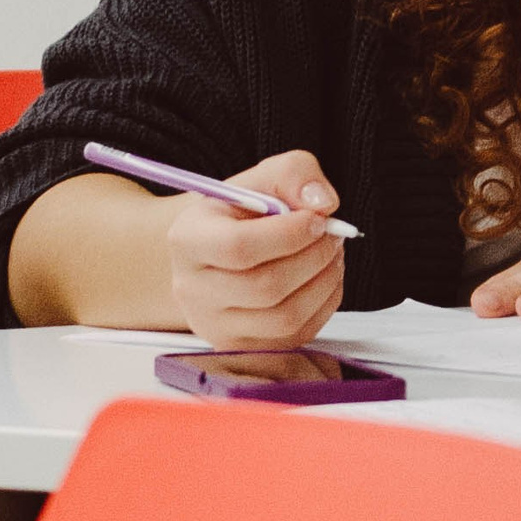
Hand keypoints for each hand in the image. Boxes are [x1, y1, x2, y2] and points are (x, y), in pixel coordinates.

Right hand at [165, 149, 345, 349]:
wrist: (221, 252)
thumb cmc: (244, 213)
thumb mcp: (265, 176)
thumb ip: (295, 174)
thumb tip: (322, 203)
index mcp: (188, 240)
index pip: (238, 247)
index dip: (289, 235)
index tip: (317, 220)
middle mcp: (192, 289)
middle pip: (265, 287)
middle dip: (314, 258)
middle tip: (333, 235)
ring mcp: (214, 325)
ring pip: (284, 317)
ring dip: (324, 282)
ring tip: (331, 254)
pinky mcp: (242, 347)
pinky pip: (295, 336)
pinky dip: (323, 304)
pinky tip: (323, 278)